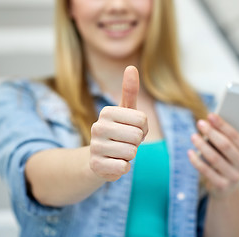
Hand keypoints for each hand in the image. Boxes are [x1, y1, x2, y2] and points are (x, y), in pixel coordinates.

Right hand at [89, 66, 148, 181]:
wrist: (98, 160)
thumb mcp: (125, 112)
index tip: (131, 130)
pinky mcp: (96, 166)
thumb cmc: (118, 133)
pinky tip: (114, 163)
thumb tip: (131, 67)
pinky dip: (124, 168)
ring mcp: (95, 147)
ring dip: (130, 156)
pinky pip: (124, 167)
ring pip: (131, 152)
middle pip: (137, 136)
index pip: (142, 120)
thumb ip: (130, 91)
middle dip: (136, 143)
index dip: (142, 129)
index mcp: (106, 112)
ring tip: (119, 152)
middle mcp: (97, 127)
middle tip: (125, 143)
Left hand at [188, 113, 238, 198]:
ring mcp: (234, 177)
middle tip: (200, 123)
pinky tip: (190, 152)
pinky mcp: (221, 186)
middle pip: (225, 145)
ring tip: (193, 136)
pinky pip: (206, 171)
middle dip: (211, 133)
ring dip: (202, 145)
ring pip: (214, 158)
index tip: (210, 115)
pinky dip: (196, 160)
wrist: (226, 189)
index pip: (236, 136)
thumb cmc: (231, 162)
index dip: (222, 125)